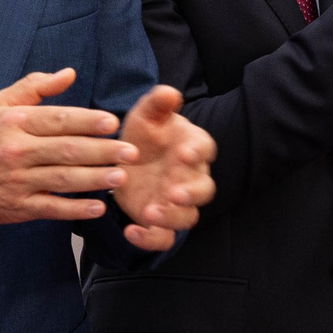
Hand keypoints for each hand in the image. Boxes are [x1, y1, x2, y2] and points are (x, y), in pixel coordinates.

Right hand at [0, 68, 135, 225]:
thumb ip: (34, 87)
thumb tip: (69, 73)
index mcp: (14, 123)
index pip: (58, 119)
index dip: (88, 121)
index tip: (113, 123)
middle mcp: (16, 151)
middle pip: (67, 150)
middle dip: (103, 151)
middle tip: (132, 152)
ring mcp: (17, 181)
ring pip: (63, 179)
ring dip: (96, 179)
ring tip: (122, 176)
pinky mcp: (18, 207)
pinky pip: (52, 208)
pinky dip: (75, 209)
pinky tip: (98, 206)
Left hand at [109, 85, 216, 250]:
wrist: (127, 160)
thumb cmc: (144, 136)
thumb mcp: (145, 116)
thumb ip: (157, 104)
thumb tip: (169, 93)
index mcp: (191, 148)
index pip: (204, 150)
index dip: (197, 153)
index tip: (183, 153)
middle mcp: (190, 177)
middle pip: (203, 190)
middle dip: (191, 193)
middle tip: (173, 192)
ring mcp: (176, 202)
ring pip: (187, 216)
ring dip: (172, 217)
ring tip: (150, 213)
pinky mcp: (159, 221)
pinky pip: (164, 237)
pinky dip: (151, 239)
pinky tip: (131, 231)